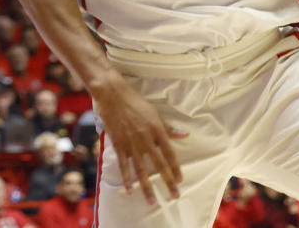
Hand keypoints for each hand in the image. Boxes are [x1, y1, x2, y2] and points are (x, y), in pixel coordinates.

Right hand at [93, 77, 185, 205]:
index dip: (176, 168)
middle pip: (159, 165)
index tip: (180, 181)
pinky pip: (124, 165)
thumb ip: (168, 128)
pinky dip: (126, 178)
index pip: (170, 154)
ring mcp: (131, 143)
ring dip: (147, 187)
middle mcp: (146, 139)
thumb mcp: (154, 113)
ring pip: (141, 170)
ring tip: (152, 202)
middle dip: (168, 182)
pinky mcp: (119, 144)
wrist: (112, 95)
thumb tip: (185, 135)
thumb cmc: (135, 102)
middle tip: (174, 196)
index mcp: (157, 130)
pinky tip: (130, 190)